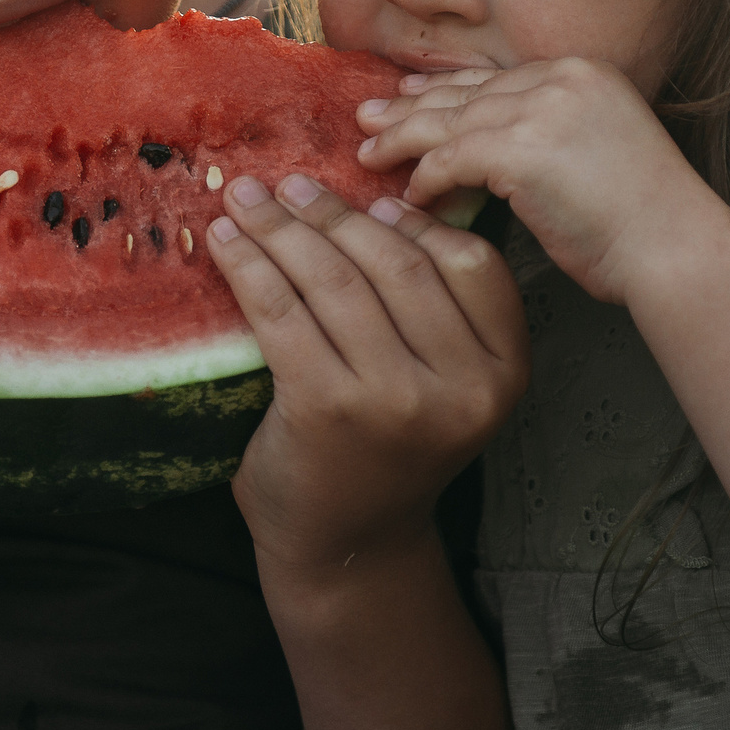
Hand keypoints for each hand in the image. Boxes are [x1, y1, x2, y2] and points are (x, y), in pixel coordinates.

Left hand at [206, 173, 526, 576]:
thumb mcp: (446, 386)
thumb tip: (382, 199)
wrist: (347, 545)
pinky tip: (226, 243)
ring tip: (248, 200)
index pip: (472, 264)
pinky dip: (249, 267)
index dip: (418, 220)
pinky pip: (282, 311)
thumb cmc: (389, 451)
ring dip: (282, 228)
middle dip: (335, 214)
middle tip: (290, 184)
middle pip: (397, 263)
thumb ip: (437, 313)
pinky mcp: (326, 408)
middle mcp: (460, 389)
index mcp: (503, 374)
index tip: (371, 197)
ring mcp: (395, 400)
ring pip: (335, 280)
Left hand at [356, 57, 714, 307]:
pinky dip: (426, 176)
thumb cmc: (642, 221)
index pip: (496, 78)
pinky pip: (452, 157)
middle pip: (467, 90)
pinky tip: (411, 195)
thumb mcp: (599, 152)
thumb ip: (550, 136)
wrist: (675, 247)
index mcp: (583, 73)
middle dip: (412, 104)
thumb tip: (493, 151)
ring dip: (403, 138)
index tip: (410, 95)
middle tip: (367, 115)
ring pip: (449, 119)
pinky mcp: (522, 148)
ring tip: (367, 151)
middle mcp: (561, 79)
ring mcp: (541, 109)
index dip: (447, 88)